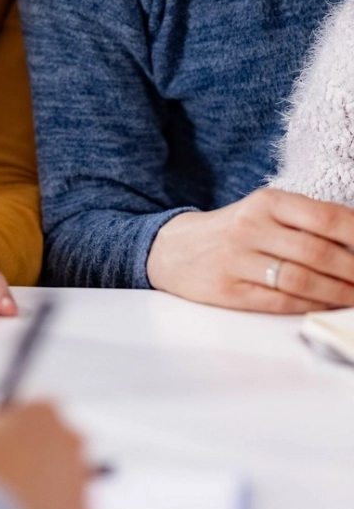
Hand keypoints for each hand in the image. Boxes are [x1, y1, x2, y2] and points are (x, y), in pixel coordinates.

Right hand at [0, 402, 86, 508]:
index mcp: (44, 413)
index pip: (36, 413)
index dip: (16, 428)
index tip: (3, 441)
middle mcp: (68, 444)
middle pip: (57, 446)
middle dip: (35, 458)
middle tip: (7, 473)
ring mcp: (76, 483)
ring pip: (64, 483)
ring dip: (44, 489)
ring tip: (10, 504)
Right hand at [147, 187, 353, 312]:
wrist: (173, 249)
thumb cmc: (232, 231)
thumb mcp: (263, 213)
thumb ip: (304, 223)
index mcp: (266, 202)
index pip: (324, 216)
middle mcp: (251, 227)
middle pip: (316, 252)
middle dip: (353, 271)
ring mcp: (238, 259)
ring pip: (301, 280)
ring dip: (337, 294)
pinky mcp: (230, 290)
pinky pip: (280, 302)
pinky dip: (310, 307)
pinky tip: (325, 307)